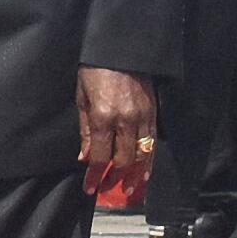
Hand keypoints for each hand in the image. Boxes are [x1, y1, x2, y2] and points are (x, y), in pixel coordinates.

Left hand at [76, 67, 157, 193]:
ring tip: (130, 189)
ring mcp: (142, 117)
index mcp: (103, 117)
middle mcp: (124, 121)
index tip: (90, 187)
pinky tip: (145, 171)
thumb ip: (85, 130)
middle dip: (115, 178)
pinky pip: (153, 143)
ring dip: (135, 175)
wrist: (120, 48)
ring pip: (142, 155)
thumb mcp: (82, 98)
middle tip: (108, 188)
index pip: (100, 156)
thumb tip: (85, 157)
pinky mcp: (153, 113)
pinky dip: (149, 160)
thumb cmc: (95, 70)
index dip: (95, 175)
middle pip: (123, 160)